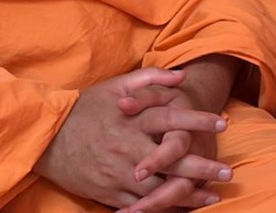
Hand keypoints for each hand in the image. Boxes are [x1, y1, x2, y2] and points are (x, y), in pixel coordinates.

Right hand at [33, 67, 225, 208]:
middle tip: (229, 173)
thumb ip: (150, 78)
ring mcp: (120, 173)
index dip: (199, 119)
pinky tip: (180, 210)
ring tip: (212, 197)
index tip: (223, 122)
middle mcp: (130, 147)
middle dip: (203, 168)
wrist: (47, 138)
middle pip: (173, 160)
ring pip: (160, 188)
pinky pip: (141, 205)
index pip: (173, 117)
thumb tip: (181, 76)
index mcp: (133, 119)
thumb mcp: (116, 85)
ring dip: (188, 194)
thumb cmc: (85, 108)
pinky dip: (162, 208)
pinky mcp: (110, 192)